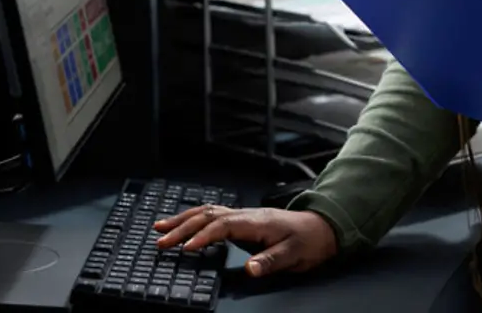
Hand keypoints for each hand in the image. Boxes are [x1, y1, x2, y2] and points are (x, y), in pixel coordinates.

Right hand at [153, 205, 337, 276]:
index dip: (203, 236)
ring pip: (207, 212)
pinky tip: (182, 224)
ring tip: (159, 228)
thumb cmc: (308, 240)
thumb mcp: (294, 255)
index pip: (223, 225)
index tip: (185, 248)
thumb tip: (250, 269)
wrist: (321, 227)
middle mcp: (246, 215)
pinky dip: (193, 219)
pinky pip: (212, 216)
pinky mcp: (242, 220)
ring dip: (183, 220)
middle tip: (160, 240)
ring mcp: (243, 216)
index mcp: (256, 221)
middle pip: (208, 216)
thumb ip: (271, 261)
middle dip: (182, 227)